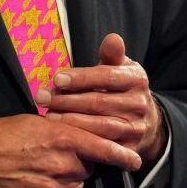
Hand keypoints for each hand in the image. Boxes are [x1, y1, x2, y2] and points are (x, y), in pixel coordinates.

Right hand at [0, 113, 139, 187]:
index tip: (136, 160)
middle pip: (88, 168)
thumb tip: (85, 137)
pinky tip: (33, 182)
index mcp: (63, 138)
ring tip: (41, 168)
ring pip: (75, 186)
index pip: (104, 149)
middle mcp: (62, 164)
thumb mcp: (37, 121)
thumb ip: (66, 130)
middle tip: (57, 155)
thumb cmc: (1, 135)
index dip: (123, 156)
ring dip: (66, 179)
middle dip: (80, 163)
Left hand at [38, 33, 166, 165]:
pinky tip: (64, 135)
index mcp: (137, 79)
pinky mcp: (129, 149)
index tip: (56, 78)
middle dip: (66, 100)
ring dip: (70, 121)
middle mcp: (140, 104)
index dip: (80, 77)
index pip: (106, 76)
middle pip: (98, 102)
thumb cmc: (121, 89)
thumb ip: (111, 55)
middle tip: (42, 97)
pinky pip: (101, 146)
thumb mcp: (119, 69)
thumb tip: (112, 38)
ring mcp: (136, 128)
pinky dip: (81, 141)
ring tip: (48, 115)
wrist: (144, 122)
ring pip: (99, 126)